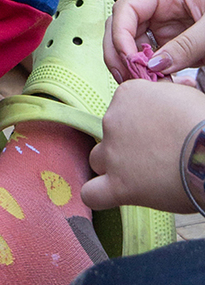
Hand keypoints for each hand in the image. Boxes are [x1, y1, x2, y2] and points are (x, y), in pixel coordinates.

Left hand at [83, 78, 204, 213]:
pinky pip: (92, 194)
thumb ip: (164, 92)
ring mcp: (113, 153)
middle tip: (158, 154)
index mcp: (128, 94)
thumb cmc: (204, 123)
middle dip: (128, 143)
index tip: (158, 131)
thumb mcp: (185, 95)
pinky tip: (111, 195)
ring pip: (98, 159)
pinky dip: (98, 195)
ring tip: (143, 175)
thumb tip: (162, 89)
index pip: (122, 107)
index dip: (140, 121)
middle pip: (109, 133)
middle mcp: (113, 120)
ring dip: (113, 167)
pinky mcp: (118, 185)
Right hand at [107, 0, 204, 80]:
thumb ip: (185, 45)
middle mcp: (159, 8)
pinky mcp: (173, 45)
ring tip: (144, 85)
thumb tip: (153, 66)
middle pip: (121, 27)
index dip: (121, 32)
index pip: (127, 7)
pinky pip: (151, 59)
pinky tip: (158, 85)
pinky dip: (149, 74)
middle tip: (128, 78)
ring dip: (132, 66)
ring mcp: (164, 27)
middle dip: (118, 52)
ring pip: (131, 46)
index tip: (130, 58)